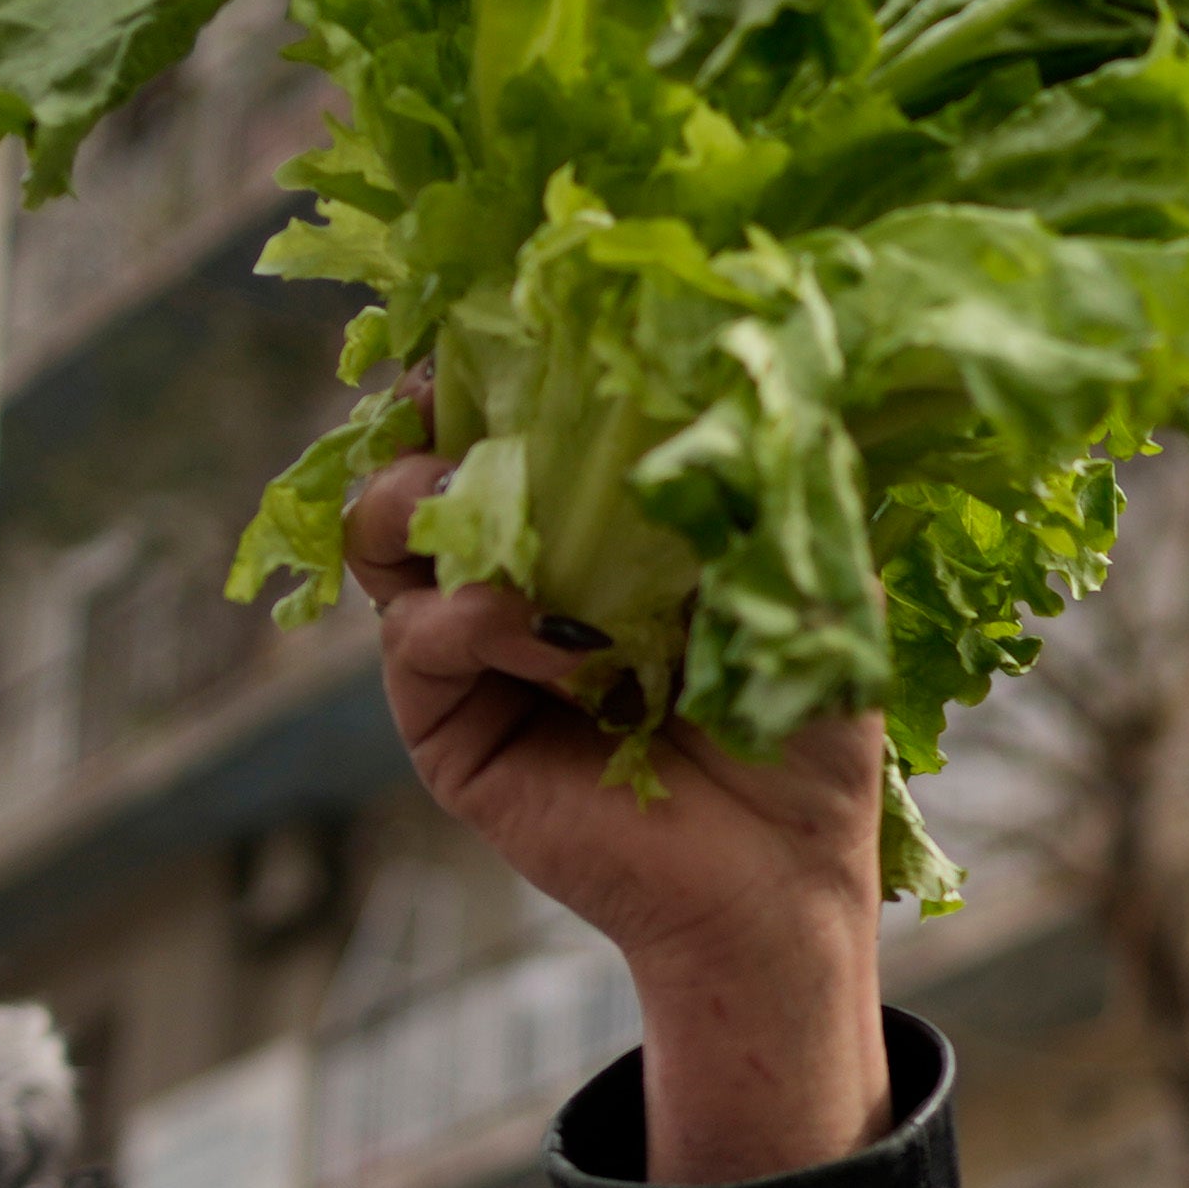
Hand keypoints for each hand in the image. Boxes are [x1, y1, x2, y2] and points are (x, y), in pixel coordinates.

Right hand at [348, 418, 891, 1180]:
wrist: (784, 878)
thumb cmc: (803, 730)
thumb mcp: (806, 577)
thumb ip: (767, 476)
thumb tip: (753, 347)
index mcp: (590, 524)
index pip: (509, 415)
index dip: (489, 360)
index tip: (502, 310)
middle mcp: (514, 570)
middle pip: (416, 453)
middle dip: (428, 410)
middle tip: (454, 391)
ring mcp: (468, 647)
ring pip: (382, 533)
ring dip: (431, 500)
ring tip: (497, 512)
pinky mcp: (446, 723)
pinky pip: (416, 639)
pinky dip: (473, 616)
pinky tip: (545, 632)